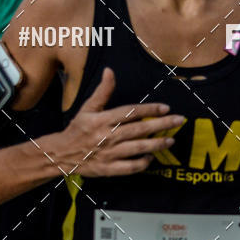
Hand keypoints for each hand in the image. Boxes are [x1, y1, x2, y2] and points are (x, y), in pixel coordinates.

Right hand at [52, 68, 184, 177]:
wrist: (61, 154)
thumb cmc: (78, 129)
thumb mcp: (88, 108)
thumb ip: (102, 91)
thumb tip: (110, 71)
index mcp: (102, 119)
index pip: (130, 112)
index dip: (150, 109)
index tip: (165, 107)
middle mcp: (106, 136)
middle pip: (139, 129)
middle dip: (161, 125)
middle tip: (179, 121)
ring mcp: (108, 154)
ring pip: (138, 148)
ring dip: (157, 144)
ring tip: (171, 140)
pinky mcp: (108, 169)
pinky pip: (129, 168)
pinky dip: (142, 163)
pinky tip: (151, 158)